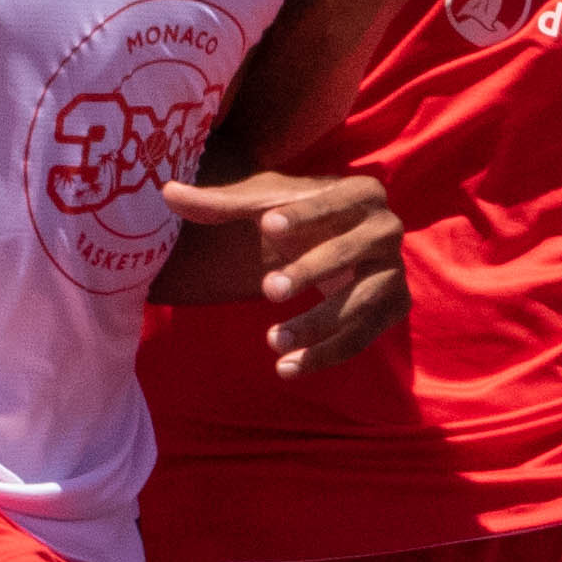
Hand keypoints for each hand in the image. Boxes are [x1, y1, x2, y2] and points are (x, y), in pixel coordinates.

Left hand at [160, 171, 403, 372]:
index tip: (267, 225)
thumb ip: (218, 203)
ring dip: (318, 326)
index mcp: (361, 193)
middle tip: (269, 291)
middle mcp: (387, 228)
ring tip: (272, 342)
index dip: (304, 214)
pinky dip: (327, 355)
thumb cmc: (295, 219)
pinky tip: (287, 368)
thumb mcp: (260, 207)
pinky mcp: (395, 307)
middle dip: (310, 272)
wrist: (338, 246)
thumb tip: (166, 193)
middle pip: (350, 253)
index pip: (333, 201)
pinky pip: (363, 336)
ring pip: (360, 303)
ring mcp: (395, 271)